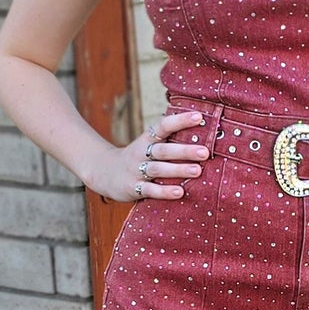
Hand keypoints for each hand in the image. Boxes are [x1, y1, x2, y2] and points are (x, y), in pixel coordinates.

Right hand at [86, 108, 210, 204]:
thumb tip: (202, 130)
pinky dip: (164, 191)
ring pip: (158, 169)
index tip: (199, 117)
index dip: (180, 120)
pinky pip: (150, 190)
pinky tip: (179, 192)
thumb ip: (169, 141)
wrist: (104, 173)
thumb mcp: (148, 145)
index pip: (163, 126)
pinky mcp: (133, 188)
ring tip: (197, 171)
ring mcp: (136, 170)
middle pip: (163, 150)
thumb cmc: (137, 158)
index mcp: (147, 139)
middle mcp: (141, 153)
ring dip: (178, 170)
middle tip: (205, 151)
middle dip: (184, 150)